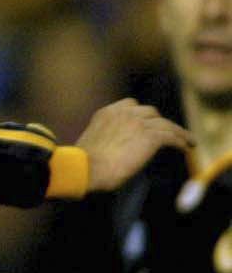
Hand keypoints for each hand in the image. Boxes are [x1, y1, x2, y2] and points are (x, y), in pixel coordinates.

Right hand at [76, 98, 193, 192]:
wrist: (88, 168)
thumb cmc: (85, 164)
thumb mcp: (94, 143)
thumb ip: (107, 138)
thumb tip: (116, 149)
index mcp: (107, 113)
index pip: (130, 105)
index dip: (142, 114)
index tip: (148, 123)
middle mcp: (124, 114)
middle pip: (151, 112)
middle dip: (160, 122)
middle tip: (168, 133)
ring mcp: (138, 123)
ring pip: (166, 124)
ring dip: (178, 132)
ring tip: (187, 141)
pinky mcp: (150, 137)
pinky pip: (172, 137)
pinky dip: (181, 142)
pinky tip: (185, 148)